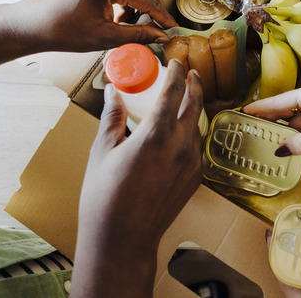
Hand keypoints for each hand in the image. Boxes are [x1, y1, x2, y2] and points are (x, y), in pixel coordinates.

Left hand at [0, 0, 178, 75]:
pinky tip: (119, 18)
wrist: (29, 23)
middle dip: (153, 8)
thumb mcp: (104, 37)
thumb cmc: (62, 31)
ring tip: (134, 27)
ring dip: (139, 4)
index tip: (172, 29)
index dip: (162, 16)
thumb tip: (161, 36)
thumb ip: (137, 35)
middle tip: (159, 28)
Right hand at [71, 60, 202, 296]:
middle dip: (193, 84)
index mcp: (156, 134)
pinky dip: (190, 133)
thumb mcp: (103, 151)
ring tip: (184, 99)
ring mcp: (191, 163)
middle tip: (190, 72)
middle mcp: (180, 146)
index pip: (173, 91)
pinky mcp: (195, 178)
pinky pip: (196, 147)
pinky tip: (180, 133)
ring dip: (193, 109)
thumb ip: (113, 117)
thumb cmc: (105, 197)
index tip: (174, 61)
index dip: (175, 72)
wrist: (123, 239)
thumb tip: (113, 90)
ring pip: (197, 126)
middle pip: (194, 104)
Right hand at [243, 80, 300, 155]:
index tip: (242, 112)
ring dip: (287, 133)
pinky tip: (292, 147)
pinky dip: (300, 137)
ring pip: (296, 122)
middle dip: (271, 123)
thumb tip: (279, 151)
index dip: (259, 108)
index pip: (278, 102)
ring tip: (269, 145)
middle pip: (285, 111)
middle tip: (251, 133)